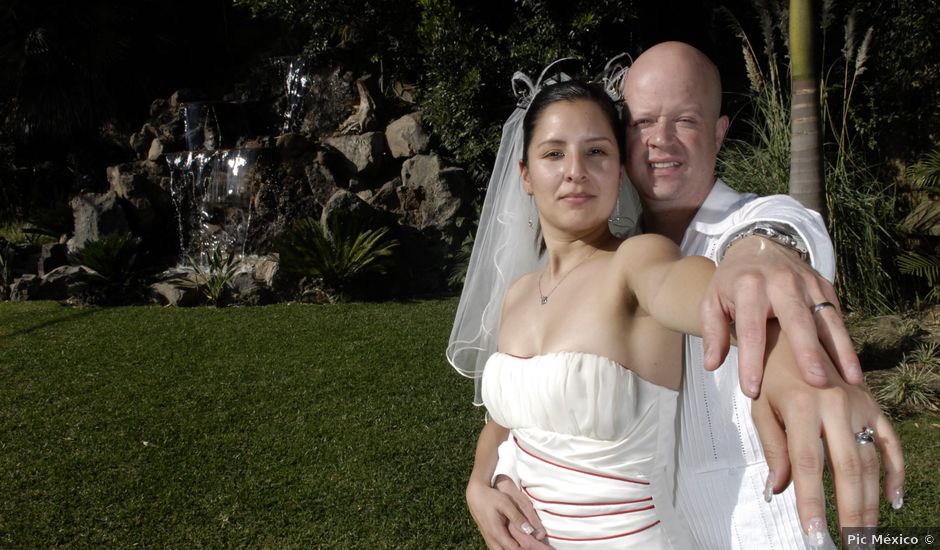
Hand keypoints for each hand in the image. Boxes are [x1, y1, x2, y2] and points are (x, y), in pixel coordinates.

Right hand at [466, 475, 546, 549]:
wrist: (475, 495)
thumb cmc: (491, 497)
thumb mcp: (505, 503)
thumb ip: (517, 517)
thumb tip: (529, 530)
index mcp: (496, 532)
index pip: (514, 549)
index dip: (526, 549)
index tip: (536, 547)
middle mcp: (491, 539)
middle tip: (531, 546)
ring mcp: (488, 539)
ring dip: (513, 549)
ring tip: (524, 546)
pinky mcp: (488, 537)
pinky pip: (498, 548)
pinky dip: (506, 548)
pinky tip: (515, 544)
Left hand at [701, 235, 862, 397]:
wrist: (758, 246)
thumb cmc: (732, 283)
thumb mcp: (712, 301)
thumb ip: (712, 332)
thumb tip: (712, 365)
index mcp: (748, 286)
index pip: (751, 329)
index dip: (751, 361)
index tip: (752, 389)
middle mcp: (781, 283)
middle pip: (796, 320)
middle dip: (807, 352)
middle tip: (816, 382)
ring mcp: (807, 284)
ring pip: (826, 319)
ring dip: (840, 350)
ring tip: (850, 380)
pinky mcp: (825, 287)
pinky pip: (836, 318)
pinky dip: (846, 343)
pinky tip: (852, 369)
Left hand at [752, 328, 903, 540]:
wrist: (794, 335)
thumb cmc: (771, 376)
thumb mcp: (760, 407)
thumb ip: (773, 448)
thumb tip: (779, 490)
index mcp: (801, 406)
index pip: (806, 464)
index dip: (811, 502)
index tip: (813, 534)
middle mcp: (835, 406)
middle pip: (847, 469)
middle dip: (849, 512)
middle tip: (851, 546)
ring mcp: (860, 406)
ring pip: (870, 463)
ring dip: (870, 503)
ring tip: (865, 536)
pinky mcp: (874, 406)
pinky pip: (891, 444)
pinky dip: (895, 474)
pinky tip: (891, 502)